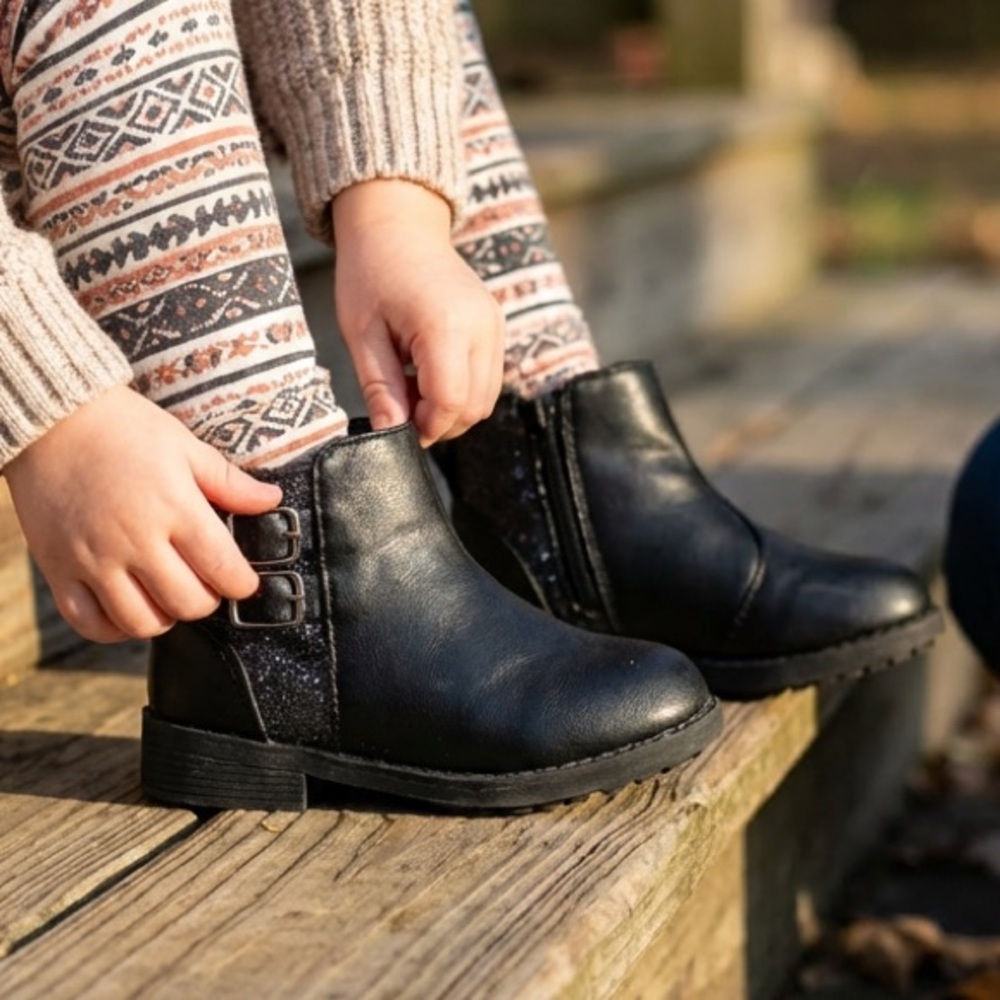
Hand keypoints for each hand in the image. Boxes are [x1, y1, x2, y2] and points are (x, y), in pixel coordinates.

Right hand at [4, 386, 281, 642]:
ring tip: (169, 595)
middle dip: (208, 600)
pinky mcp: (60, 570)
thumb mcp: (185, 446)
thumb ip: (229, 482)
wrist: (50, 421)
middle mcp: (135, 540)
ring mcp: (94, 560)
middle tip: (206, 583)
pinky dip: (116, 628)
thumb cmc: (123, 429)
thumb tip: (271, 500)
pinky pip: (91, 624)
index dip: (242, 584)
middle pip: (188, 603)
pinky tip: (129, 608)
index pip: (223, 569)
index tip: (243, 581)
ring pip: (142, 623)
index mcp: (174, 507)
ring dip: (166, 617)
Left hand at [333, 179, 504, 445]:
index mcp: (445, 325)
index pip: (450, 402)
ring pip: (486, 398)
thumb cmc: (371, 272)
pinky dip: (462, 390)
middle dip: (439, 422)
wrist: (398, 225)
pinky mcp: (496, 326)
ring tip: (412, 387)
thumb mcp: (361, 334)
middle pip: (474, 407)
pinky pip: (488, 378)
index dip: (426, 426)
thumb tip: (390, 434)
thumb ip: (380, 387)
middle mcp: (481, 326)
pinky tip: (428, 373)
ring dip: (451, 408)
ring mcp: (494, 325)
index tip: (399, 427)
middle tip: (401, 407)